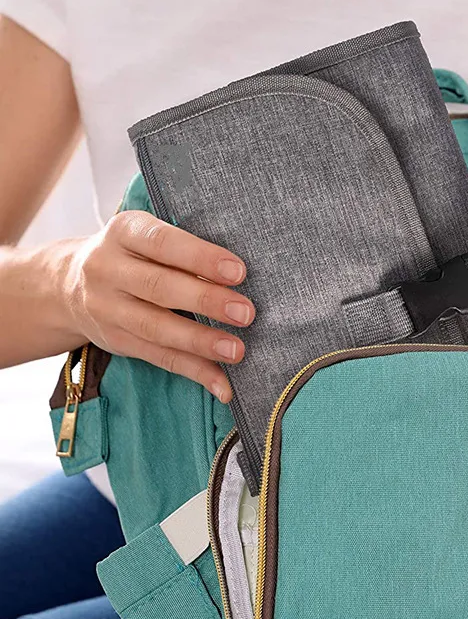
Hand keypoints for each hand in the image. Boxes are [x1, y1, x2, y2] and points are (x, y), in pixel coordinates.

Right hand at [60, 211, 252, 401]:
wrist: (69, 285)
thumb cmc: (134, 255)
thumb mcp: (147, 238)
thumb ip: (184, 250)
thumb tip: (240, 276)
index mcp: (124, 232)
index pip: (163, 243)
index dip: (200, 258)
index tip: (238, 272)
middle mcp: (108, 269)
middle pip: (159, 287)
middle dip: (206, 301)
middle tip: (246, 313)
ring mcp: (108, 308)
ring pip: (157, 328)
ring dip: (201, 342)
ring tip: (236, 350)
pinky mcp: (117, 341)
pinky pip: (160, 358)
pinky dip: (195, 372)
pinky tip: (223, 385)